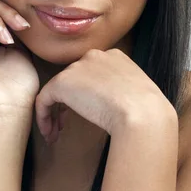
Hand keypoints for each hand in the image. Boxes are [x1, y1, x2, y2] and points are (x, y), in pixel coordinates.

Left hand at [34, 48, 174, 144]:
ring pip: (58, 89)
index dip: (85, 95)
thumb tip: (114, 104)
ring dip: (55, 113)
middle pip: (73, 80)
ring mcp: (77, 67)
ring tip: (56, 133)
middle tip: (65, 125)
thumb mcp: (137, 92)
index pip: (92, 73)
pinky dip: (44, 116)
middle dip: (68, 103)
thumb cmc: (147, 109)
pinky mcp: (62, 82)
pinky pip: (45, 99)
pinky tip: (49, 133)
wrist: (142, 113)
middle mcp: (94, 56)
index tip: (87, 113)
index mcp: (114, 57)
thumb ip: (121, 91)